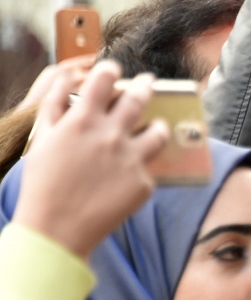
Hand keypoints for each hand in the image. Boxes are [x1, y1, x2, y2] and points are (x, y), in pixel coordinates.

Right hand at [13, 61, 167, 258]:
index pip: (105, 79)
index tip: (114, 70)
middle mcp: (111, 135)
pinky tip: (130, 174)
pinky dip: (141, 166)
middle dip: (146, 86)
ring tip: (157, 126)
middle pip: (139, 99)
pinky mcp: (144, 183)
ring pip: (159, 132)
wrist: (57, 229)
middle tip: (150, 82)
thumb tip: (68, 80)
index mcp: (83, 120)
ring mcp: (132, 159)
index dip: (111, 70)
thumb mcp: (42, 139)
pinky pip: (149, 167)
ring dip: (159, 126)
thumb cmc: (44, 184)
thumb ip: (56, 106)